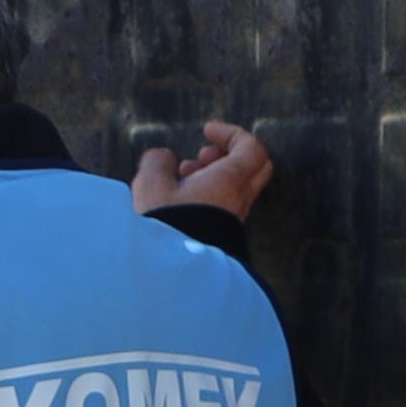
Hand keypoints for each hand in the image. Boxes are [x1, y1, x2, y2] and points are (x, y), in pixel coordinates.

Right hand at [127, 120, 278, 223]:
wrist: (169, 274)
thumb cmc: (165, 226)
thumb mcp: (151, 184)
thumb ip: (158, 162)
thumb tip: (164, 159)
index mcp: (230, 181)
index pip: (251, 148)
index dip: (231, 133)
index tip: (207, 132)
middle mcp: (239, 200)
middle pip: (254, 167)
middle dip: (228, 154)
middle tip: (202, 156)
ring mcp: (233, 220)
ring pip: (237, 187)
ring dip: (213, 175)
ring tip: (182, 177)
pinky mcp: (223, 235)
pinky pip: (225, 205)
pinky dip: (208, 194)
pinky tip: (180, 199)